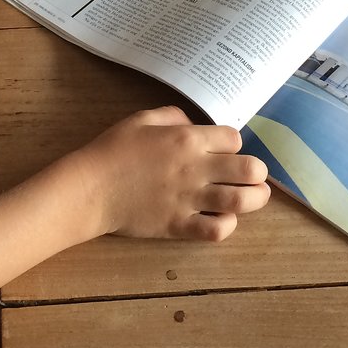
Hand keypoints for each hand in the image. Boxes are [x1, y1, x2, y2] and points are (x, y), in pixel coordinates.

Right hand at [63, 106, 269, 242]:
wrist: (90, 188)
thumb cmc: (113, 149)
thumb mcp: (141, 119)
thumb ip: (172, 116)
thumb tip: (193, 124)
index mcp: (187, 139)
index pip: (234, 139)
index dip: (233, 144)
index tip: (225, 150)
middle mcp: (195, 168)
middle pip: (249, 169)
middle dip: (256, 172)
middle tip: (251, 175)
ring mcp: (189, 200)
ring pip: (241, 201)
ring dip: (255, 198)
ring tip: (254, 197)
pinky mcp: (179, 225)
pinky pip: (217, 230)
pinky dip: (227, 226)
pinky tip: (223, 219)